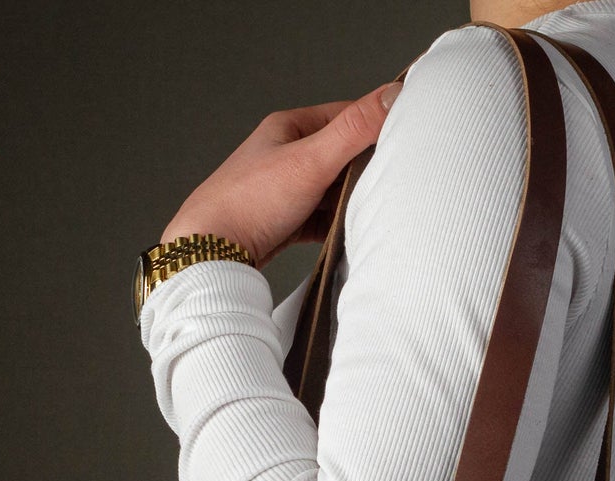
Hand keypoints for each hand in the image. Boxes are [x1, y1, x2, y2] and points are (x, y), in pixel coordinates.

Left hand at [160, 80, 402, 266]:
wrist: (210, 252)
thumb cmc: (250, 202)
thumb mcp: (310, 160)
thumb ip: (353, 130)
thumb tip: (393, 94)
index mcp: (289, 128)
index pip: (344, 116)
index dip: (375, 125)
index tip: (403, 139)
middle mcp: (285, 155)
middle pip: (341, 156)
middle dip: (365, 169)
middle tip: (389, 182)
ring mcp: (284, 190)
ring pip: (332, 190)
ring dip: (351, 201)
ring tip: (369, 211)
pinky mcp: (284, 222)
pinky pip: (322, 219)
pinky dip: (337, 226)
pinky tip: (348, 235)